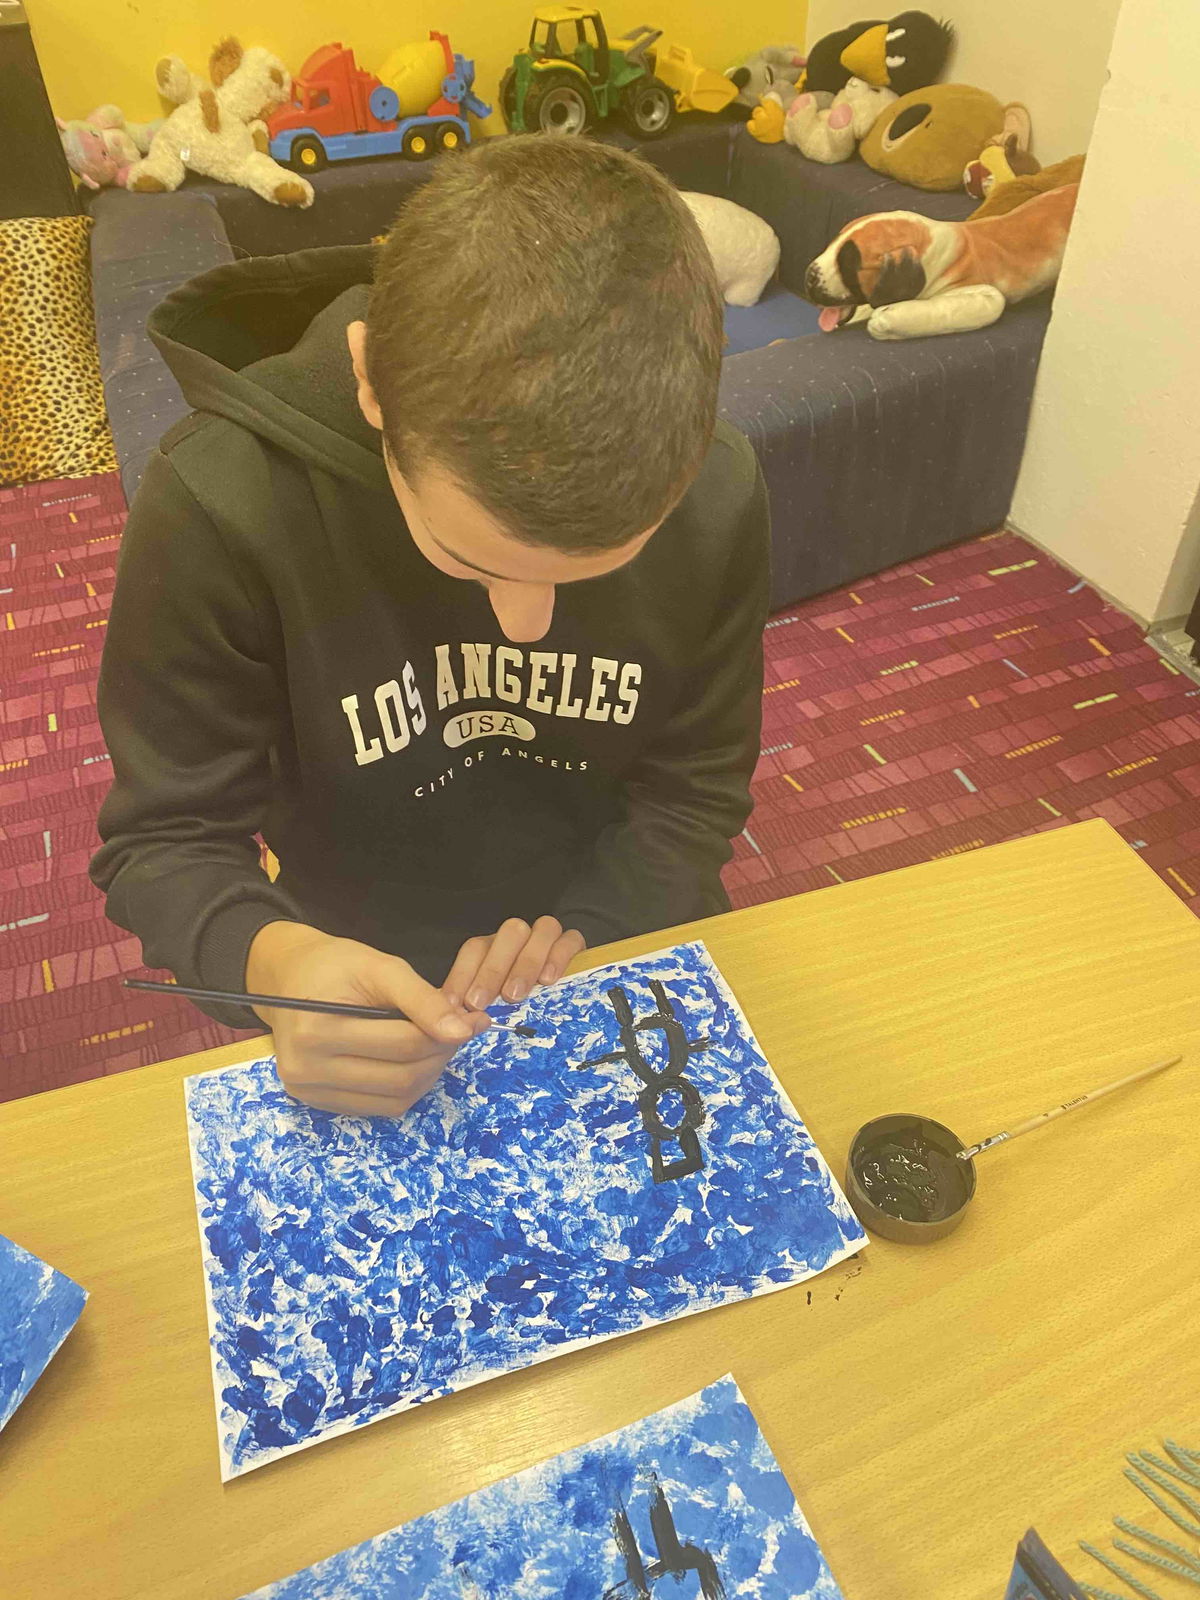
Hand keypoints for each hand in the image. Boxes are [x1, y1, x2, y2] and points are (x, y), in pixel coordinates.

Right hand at [246, 921, 486, 1116]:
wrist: (287, 977)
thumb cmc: (334, 965)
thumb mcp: (380, 967)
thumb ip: (422, 999)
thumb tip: (464, 1031)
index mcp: (317, 1029)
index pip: (403, 1044)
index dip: (447, 1033)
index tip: (475, 1019)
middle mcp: (306, 1068)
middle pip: (401, 1076)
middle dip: (441, 1055)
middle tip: (462, 1031)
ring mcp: (308, 1091)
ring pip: (394, 1099)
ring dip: (428, 1075)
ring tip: (439, 1045)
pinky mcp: (315, 1102)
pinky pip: (377, 1107)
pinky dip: (405, 1088)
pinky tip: (414, 1062)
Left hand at [443, 916, 584, 1011]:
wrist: (562, 1022)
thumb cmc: (513, 1018)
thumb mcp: (485, 1016)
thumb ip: (467, 1014)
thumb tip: (454, 1021)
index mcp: (494, 952)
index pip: (476, 949)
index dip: (463, 975)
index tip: (457, 1004)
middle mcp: (520, 942)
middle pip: (509, 934)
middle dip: (493, 970)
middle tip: (481, 1004)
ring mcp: (549, 941)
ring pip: (542, 929)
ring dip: (526, 962)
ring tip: (515, 995)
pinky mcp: (574, 948)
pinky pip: (571, 939)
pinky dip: (559, 957)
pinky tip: (548, 980)